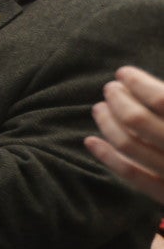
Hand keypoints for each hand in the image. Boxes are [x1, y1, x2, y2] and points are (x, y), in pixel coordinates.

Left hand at [87, 66, 163, 203]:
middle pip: (138, 119)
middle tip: (110, 89)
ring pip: (129, 144)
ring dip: (107, 123)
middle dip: (118, 100)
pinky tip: (91, 141)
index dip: (138, 83)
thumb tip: (147, 85)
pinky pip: (131, 174)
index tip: (124, 73)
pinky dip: (107, 156)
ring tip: (99, 108)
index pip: (162, 99)